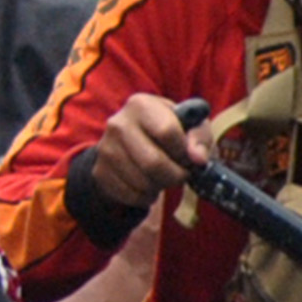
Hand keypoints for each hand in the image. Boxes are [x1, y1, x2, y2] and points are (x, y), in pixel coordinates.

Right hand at [71, 91, 204, 213]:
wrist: (129, 142)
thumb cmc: (167, 132)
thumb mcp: (189, 126)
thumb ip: (200, 137)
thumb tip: (197, 159)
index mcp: (141, 105)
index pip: (167, 132)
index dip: (184, 151)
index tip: (189, 157)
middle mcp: (118, 124)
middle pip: (153, 162)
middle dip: (175, 175)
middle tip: (181, 174)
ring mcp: (106, 149)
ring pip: (142, 182)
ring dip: (161, 187)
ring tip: (163, 177)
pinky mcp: (100, 172)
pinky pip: (131, 195)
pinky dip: (146, 197)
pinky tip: (148, 184)